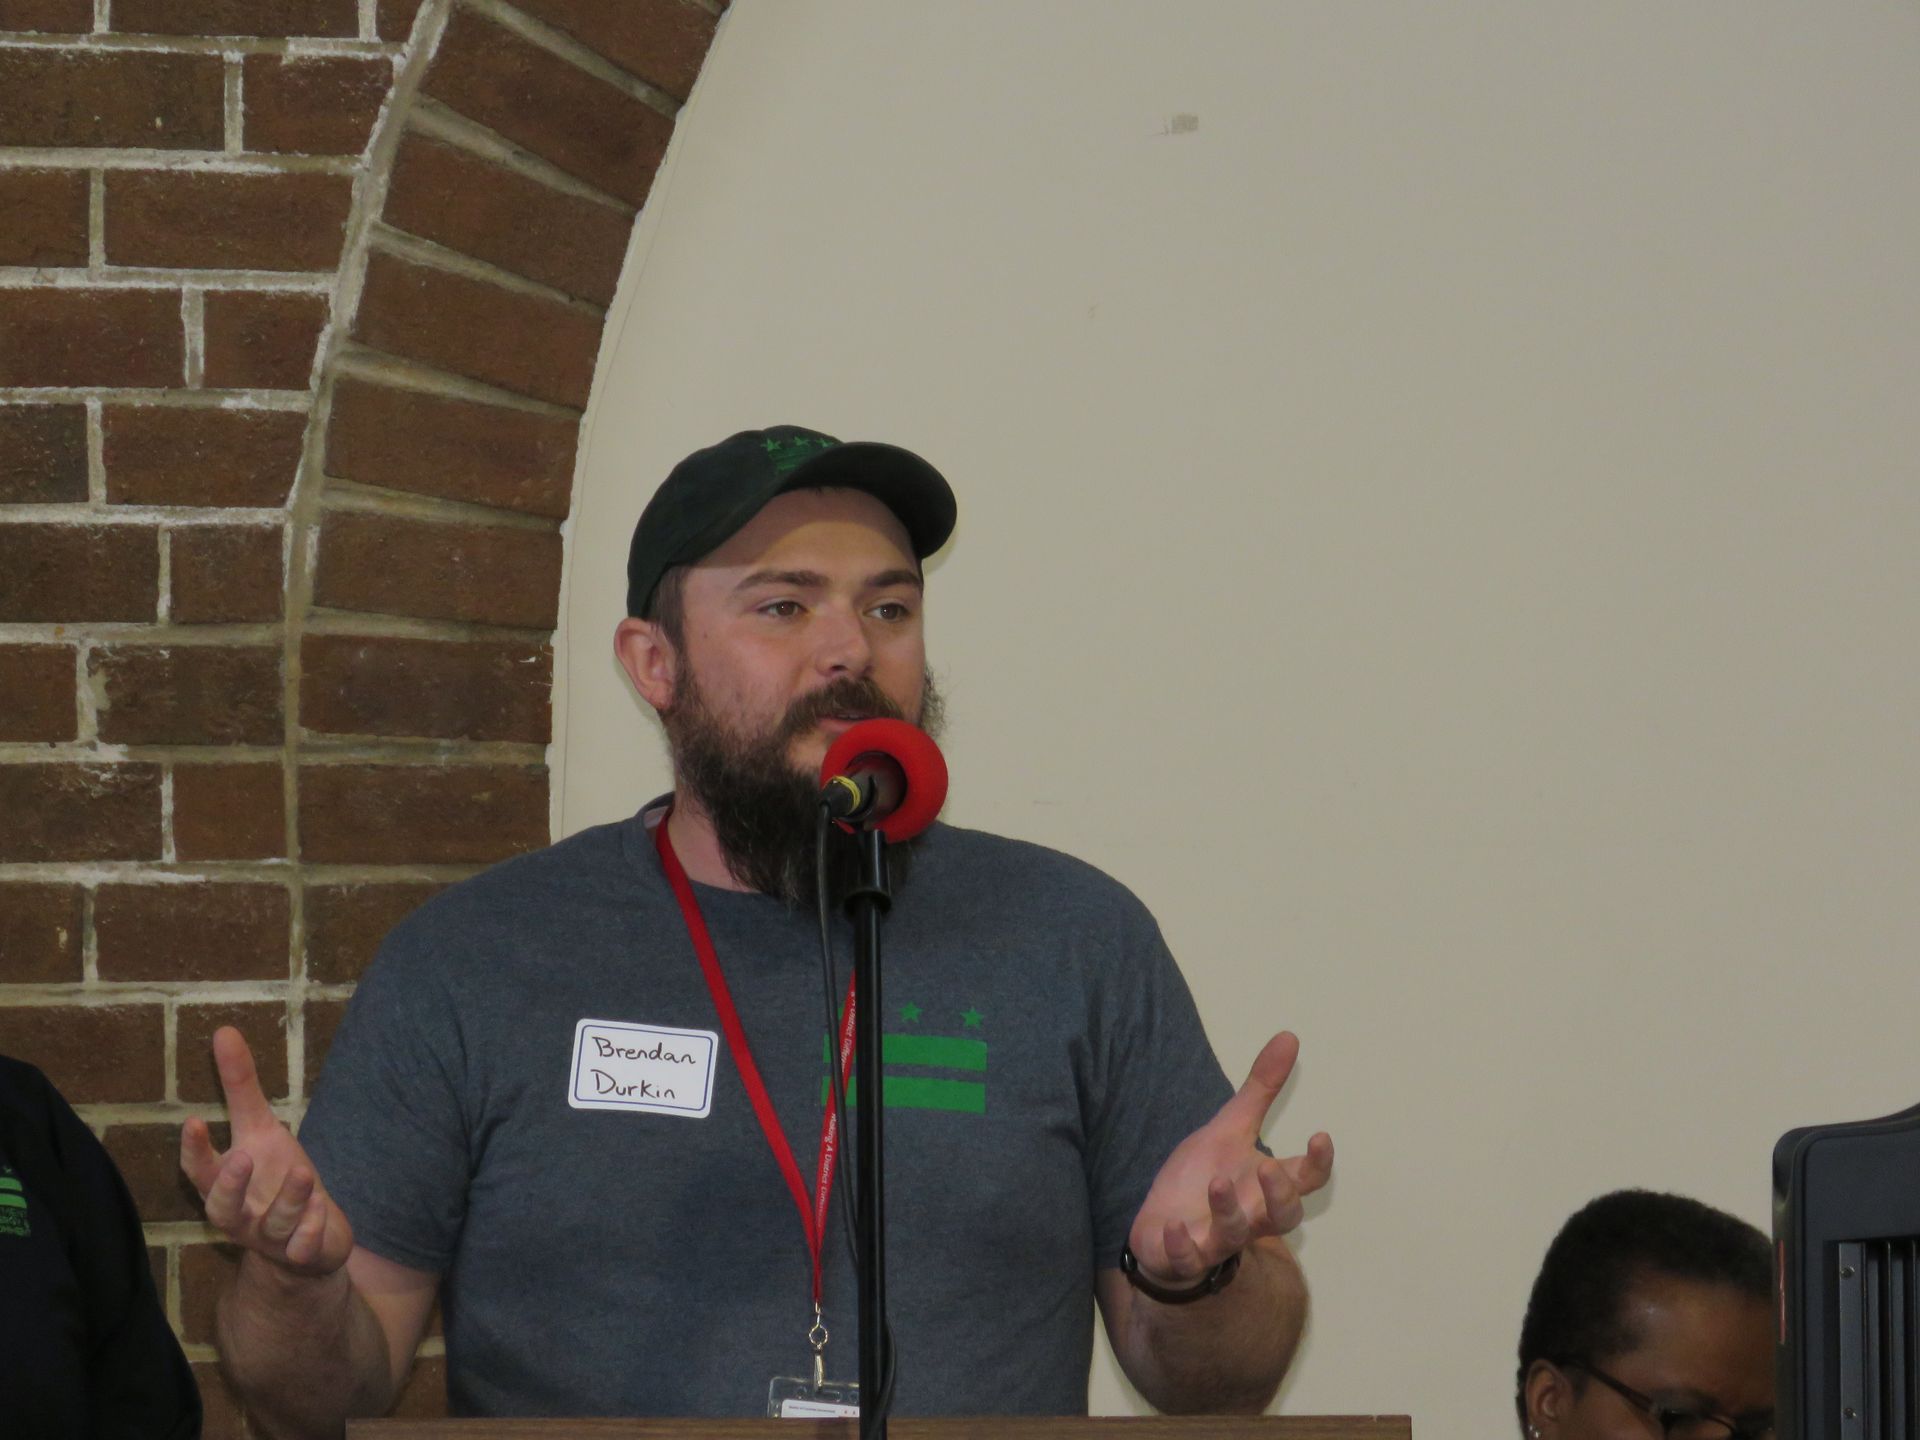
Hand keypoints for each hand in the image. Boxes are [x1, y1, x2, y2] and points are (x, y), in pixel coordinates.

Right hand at [180, 1026, 353, 1276]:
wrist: (308, 1238)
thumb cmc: (275, 1174)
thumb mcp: (261, 1127)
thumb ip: (241, 1085)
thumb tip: (225, 1031)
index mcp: (227, 1183)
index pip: (199, 1171)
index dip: (194, 1150)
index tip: (193, 1120)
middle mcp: (242, 1215)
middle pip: (222, 1209)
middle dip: (230, 1186)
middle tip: (242, 1157)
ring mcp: (272, 1238)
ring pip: (273, 1226)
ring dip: (288, 1200)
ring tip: (304, 1172)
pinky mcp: (303, 1253)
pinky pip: (303, 1247)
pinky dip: (310, 1230)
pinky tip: (321, 1210)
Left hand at [1127, 1031, 1332, 1285]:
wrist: (1164, 1228)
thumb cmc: (1204, 1179)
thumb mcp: (1229, 1128)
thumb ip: (1261, 1090)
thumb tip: (1289, 1036)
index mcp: (1264, 1185)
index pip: (1306, 1179)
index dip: (1318, 1163)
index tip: (1319, 1136)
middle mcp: (1250, 1215)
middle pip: (1283, 1216)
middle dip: (1280, 1195)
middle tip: (1270, 1168)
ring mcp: (1218, 1238)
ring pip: (1236, 1235)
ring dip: (1229, 1213)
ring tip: (1216, 1183)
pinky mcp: (1185, 1256)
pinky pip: (1188, 1259)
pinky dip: (1183, 1246)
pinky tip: (1174, 1227)